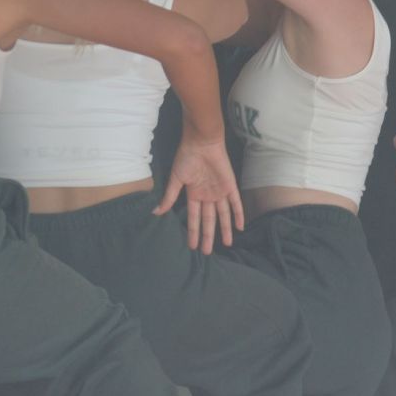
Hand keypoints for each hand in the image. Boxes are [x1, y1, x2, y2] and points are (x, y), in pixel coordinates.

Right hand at [155, 131, 243, 253]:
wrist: (202, 142)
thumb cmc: (186, 158)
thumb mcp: (175, 179)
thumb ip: (169, 197)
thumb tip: (155, 213)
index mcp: (194, 194)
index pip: (194, 217)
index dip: (193, 232)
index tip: (191, 246)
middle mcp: (207, 195)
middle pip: (208, 220)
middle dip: (208, 236)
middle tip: (207, 252)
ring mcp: (220, 191)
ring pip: (223, 214)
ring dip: (225, 229)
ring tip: (226, 244)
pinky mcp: (230, 185)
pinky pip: (236, 203)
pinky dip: (238, 214)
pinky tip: (240, 227)